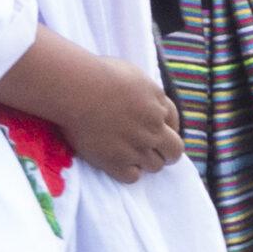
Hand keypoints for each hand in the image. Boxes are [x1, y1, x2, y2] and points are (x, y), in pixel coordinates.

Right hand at [65, 57, 183, 183]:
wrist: (78, 90)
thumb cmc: (100, 74)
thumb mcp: (135, 74)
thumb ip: (147, 92)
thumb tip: (149, 100)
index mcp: (157, 106)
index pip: (174, 123)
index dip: (168, 128)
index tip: (157, 130)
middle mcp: (152, 129)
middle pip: (175, 150)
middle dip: (167, 151)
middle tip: (154, 150)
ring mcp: (136, 148)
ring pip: (155, 166)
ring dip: (146, 162)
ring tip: (129, 154)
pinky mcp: (115, 162)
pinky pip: (133, 177)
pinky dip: (128, 172)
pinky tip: (117, 163)